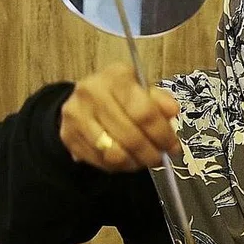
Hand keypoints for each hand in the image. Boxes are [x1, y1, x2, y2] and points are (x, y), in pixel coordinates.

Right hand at [59, 62, 180, 171]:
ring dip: (136, 162)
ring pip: (114, 153)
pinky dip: (119, 166)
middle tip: (161, 157)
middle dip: (151, 153)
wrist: (85, 99)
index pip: (144, 112)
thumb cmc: (121, 95)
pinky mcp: (68, 135)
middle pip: (130, 135)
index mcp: (116, 76)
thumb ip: (160, 101)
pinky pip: (100, 161)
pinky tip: (127, 160)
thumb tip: (173, 111)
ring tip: (145, 160)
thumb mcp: (143, 90)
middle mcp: (92, 92)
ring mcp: (76, 115)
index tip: (174, 146)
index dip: (162, 134)